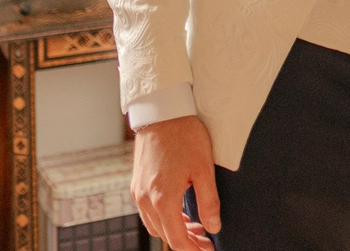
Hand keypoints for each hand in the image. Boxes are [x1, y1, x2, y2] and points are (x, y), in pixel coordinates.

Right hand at [132, 115, 219, 250]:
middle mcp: (146, 199)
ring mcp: (138, 192)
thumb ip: (209, 202)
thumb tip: (213, 227)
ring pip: (155, 225)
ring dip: (175, 230)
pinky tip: (181, 211)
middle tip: (206, 239)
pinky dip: (164, 218)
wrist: (161, 112)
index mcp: (163, 199)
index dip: (194, 250)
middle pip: (165, 235)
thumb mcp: (204, 169)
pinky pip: (148, 212)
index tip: (208, 250)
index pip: (177, 239)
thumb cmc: (185, 136)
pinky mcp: (136, 184)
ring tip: (197, 227)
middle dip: (186, 242)